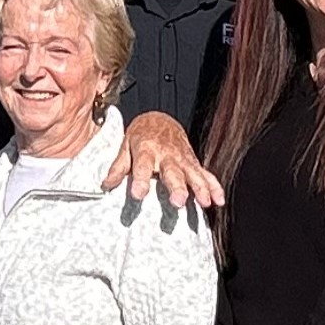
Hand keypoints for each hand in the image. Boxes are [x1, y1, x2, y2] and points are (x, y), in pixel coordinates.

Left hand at [105, 112, 222, 212]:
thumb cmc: (140, 137)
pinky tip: (218, 201)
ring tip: (204, 203)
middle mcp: (166, 155)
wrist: (160, 120)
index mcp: (146, 150)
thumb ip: (118, 167)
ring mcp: (182, 159)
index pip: (142, 166)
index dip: (140, 180)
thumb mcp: (125, 147)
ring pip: (193, 174)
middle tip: (177, 203)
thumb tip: (106, 185)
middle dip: (176, 187)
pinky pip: (206, 175)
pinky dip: (214, 187)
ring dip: (200, 188)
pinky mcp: (193, 162)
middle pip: (172, 172)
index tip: (138, 194)